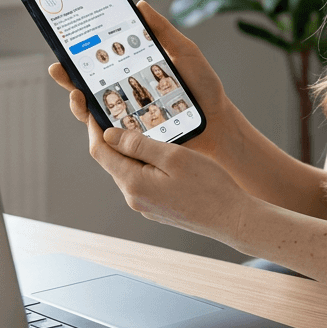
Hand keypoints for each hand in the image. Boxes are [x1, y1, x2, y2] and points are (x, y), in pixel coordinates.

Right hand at [48, 0, 237, 157]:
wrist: (219, 120)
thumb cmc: (203, 87)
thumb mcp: (184, 52)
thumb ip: (162, 31)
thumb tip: (139, 6)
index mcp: (132, 71)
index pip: (99, 61)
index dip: (79, 53)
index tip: (64, 42)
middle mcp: (125, 94)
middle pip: (87, 85)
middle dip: (67, 77)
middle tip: (59, 67)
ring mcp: (127, 116)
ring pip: (92, 111)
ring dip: (78, 101)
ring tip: (76, 93)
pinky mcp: (134, 137)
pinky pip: (110, 134)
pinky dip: (98, 126)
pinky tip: (94, 115)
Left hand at [91, 120, 251, 246]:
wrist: (232, 219)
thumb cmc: (209, 186)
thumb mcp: (174, 156)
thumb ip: (139, 145)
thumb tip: (109, 135)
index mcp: (133, 183)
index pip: (100, 152)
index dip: (95, 129)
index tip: (94, 109)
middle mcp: (134, 198)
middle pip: (113, 162)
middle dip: (114, 138)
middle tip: (126, 113)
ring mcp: (145, 205)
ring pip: (129, 171)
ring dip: (133, 151)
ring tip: (149, 131)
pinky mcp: (157, 208)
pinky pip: (143, 180)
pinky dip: (146, 164)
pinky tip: (164, 154)